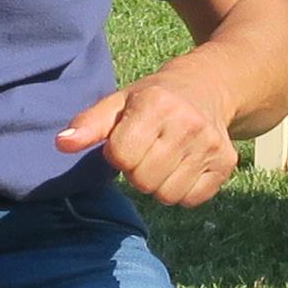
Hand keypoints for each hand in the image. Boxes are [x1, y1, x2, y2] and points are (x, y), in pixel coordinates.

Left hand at [52, 68, 238, 205]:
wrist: (208, 88)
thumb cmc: (153, 99)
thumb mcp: (119, 102)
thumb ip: (90, 124)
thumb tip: (61, 143)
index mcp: (157, 103)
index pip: (122, 156)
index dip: (118, 154)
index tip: (127, 140)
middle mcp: (189, 123)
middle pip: (144, 180)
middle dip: (138, 171)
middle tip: (147, 151)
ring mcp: (210, 145)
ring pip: (167, 195)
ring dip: (159, 184)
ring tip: (164, 159)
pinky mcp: (226, 163)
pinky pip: (191, 200)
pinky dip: (182, 191)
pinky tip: (183, 166)